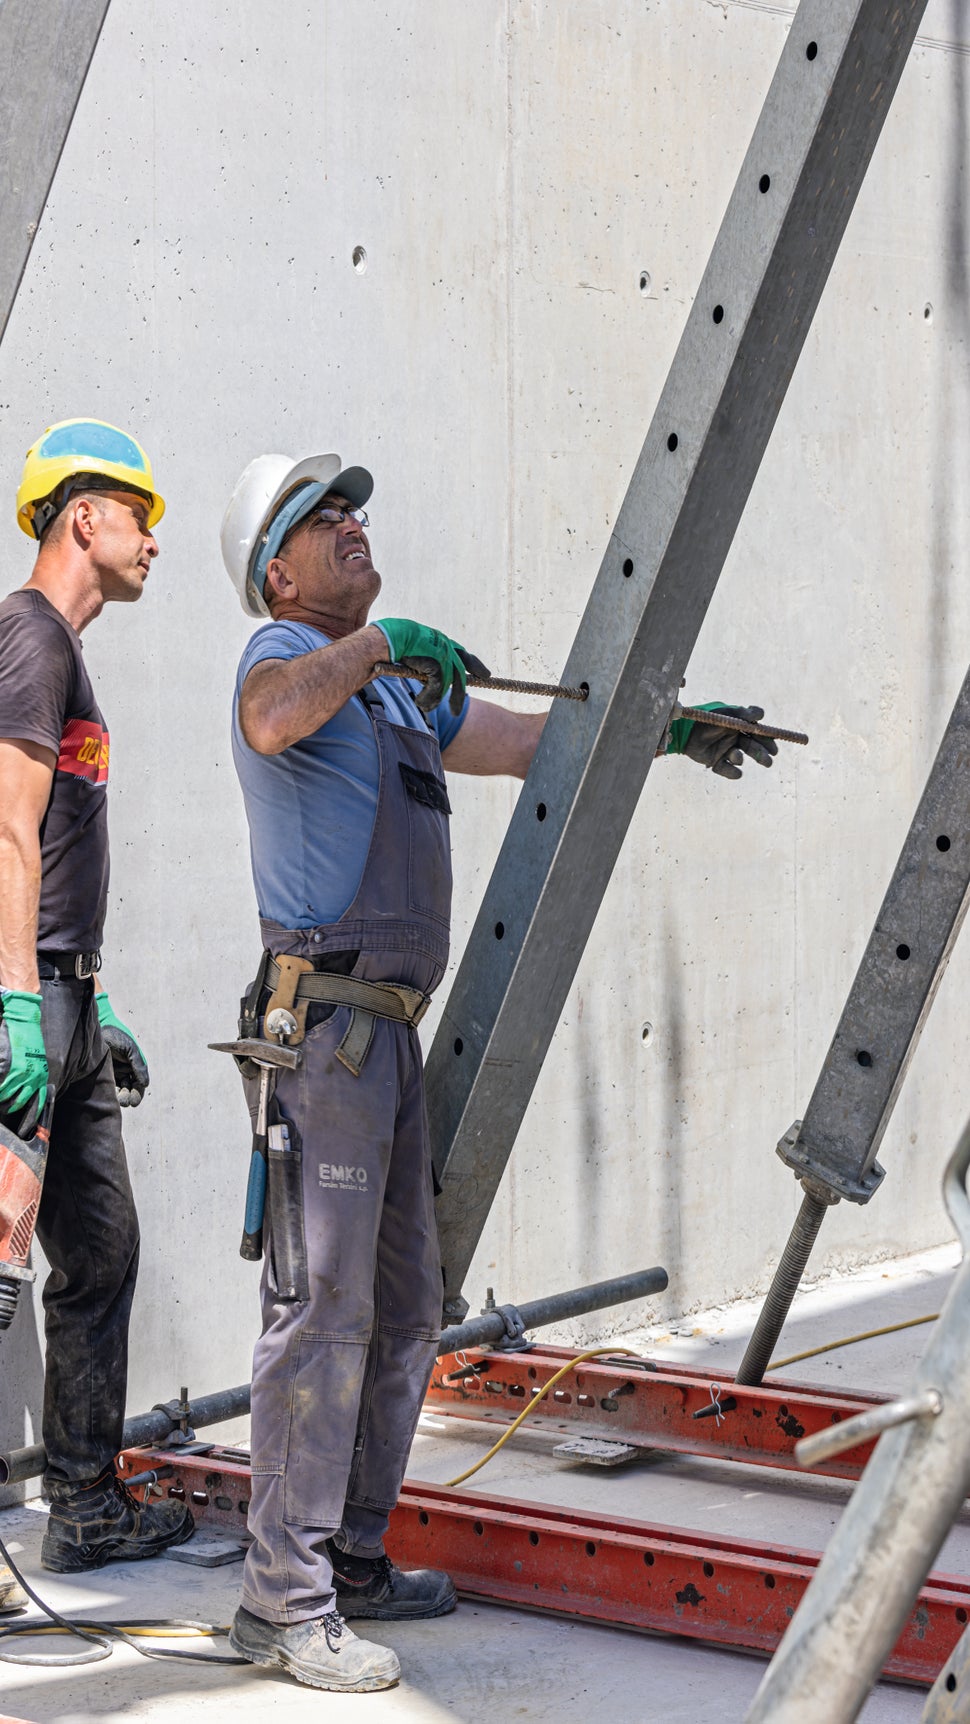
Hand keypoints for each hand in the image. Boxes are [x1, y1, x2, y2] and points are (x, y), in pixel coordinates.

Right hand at [0, 990, 47, 1118]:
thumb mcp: (36, 1060)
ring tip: (0, 1097)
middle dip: (10, 1107)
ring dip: (2, 1099)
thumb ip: (32, 1075)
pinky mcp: (13, 1068)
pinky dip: (0, 1090)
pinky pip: (3, 1086)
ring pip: (9, 1096)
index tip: (27, 1126)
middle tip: (4, 1108)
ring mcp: (24, 1073)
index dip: (32, 1115)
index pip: (39, 1101)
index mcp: (41, 1075)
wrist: (25, 1021)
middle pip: (21, 1102)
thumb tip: (23, 1087)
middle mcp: (35, 1077)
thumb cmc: (29, 1039)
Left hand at [96, 994, 149, 1105]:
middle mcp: (123, 1072)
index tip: (134, 1101)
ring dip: (119, 1097)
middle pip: (128, 1091)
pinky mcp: (100, 1074)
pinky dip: (110, 1093)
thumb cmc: (116, 1036)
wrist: (98, 1028)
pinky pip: (107, 1087)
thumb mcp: (131, 1049)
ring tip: (118, 1099)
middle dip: (128, 1097)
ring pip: (118, 1091)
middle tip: (125, 1100)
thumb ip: (139, 1065)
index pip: (138, 1085)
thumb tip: (145, 1084)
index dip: (137, 1094)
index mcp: (133, 1067)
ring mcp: (112, 1074)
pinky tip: (110, 1095)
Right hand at [375, 618, 490, 715]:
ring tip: (424, 707)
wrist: (390, 638)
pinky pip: (436, 687)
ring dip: (434, 700)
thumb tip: (426, 676)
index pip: (462, 654)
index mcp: (441, 641)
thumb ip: (425, 662)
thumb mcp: (414, 651)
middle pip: (459, 674)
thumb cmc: (395, 643)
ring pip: (446, 684)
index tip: (485, 675)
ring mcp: (444, 655)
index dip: (475, 665)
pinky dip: (428, 697)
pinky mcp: (438, 664)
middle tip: (456, 712)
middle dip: (458, 695)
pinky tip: (419, 702)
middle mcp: (446, 647)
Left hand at [668, 703, 777, 779]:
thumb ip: (744, 713)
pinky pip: (728, 771)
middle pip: (753, 749)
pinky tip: (732, 768)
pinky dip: (732, 772)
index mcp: (740, 727)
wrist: (684, 729)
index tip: (774, 749)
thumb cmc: (708, 717)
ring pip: (740, 759)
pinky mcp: (716, 763)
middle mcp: (734, 740)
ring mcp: (725, 751)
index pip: (759, 735)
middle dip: (762, 755)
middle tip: (769, 760)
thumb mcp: (727, 712)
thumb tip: (762, 714)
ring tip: (736, 756)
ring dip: (742, 759)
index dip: (768, 742)